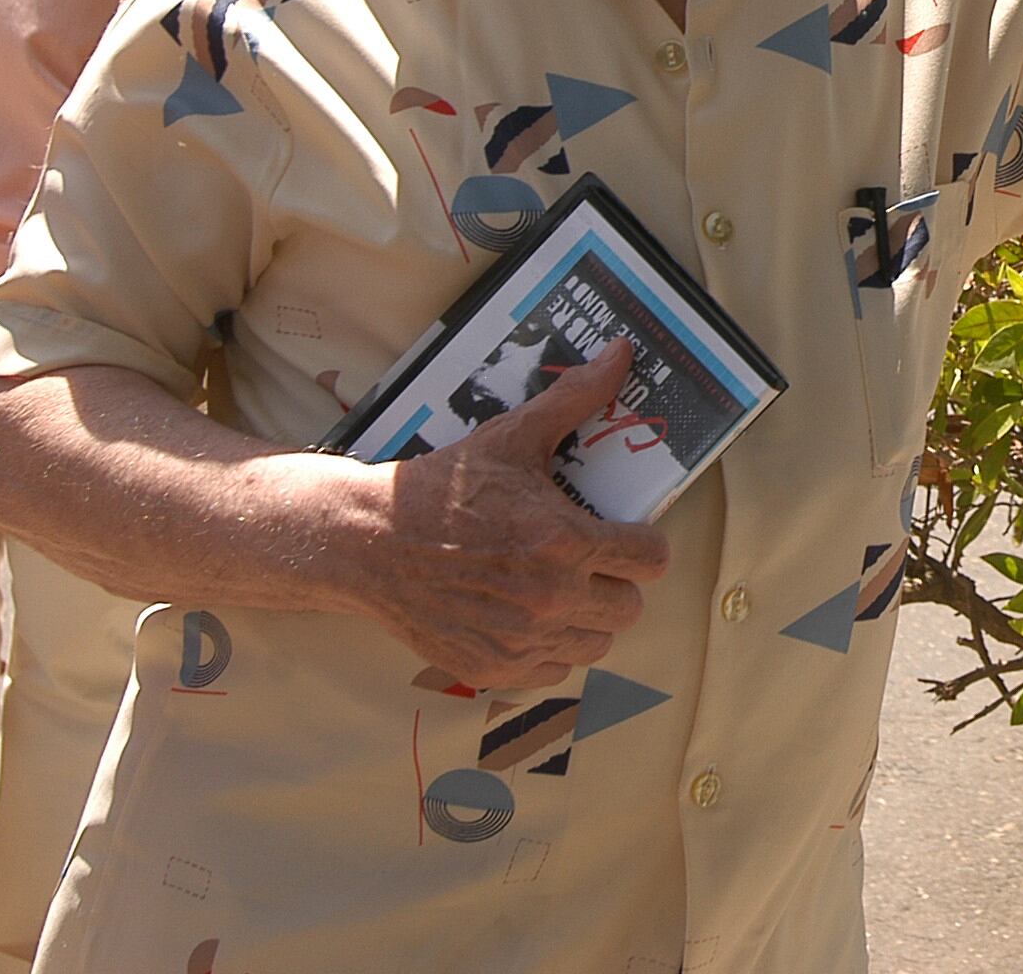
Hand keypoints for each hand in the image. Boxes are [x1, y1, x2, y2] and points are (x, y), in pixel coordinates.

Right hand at [342, 341, 671, 689]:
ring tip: (561, 589)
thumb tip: (621, 352)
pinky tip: (529, 617)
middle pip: (630, 607)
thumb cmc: (443, 488)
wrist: (370, 542)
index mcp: (564, 542)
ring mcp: (522, 639)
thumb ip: (574, 399)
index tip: (625, 535)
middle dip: (617, 581)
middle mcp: (550, 598)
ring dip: (587, 617)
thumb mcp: (511, 437)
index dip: (644, 544)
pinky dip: (550, 648)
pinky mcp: (494, 668)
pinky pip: (555, 670)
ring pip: (597, 643)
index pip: (652, 560)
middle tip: (590, 562)